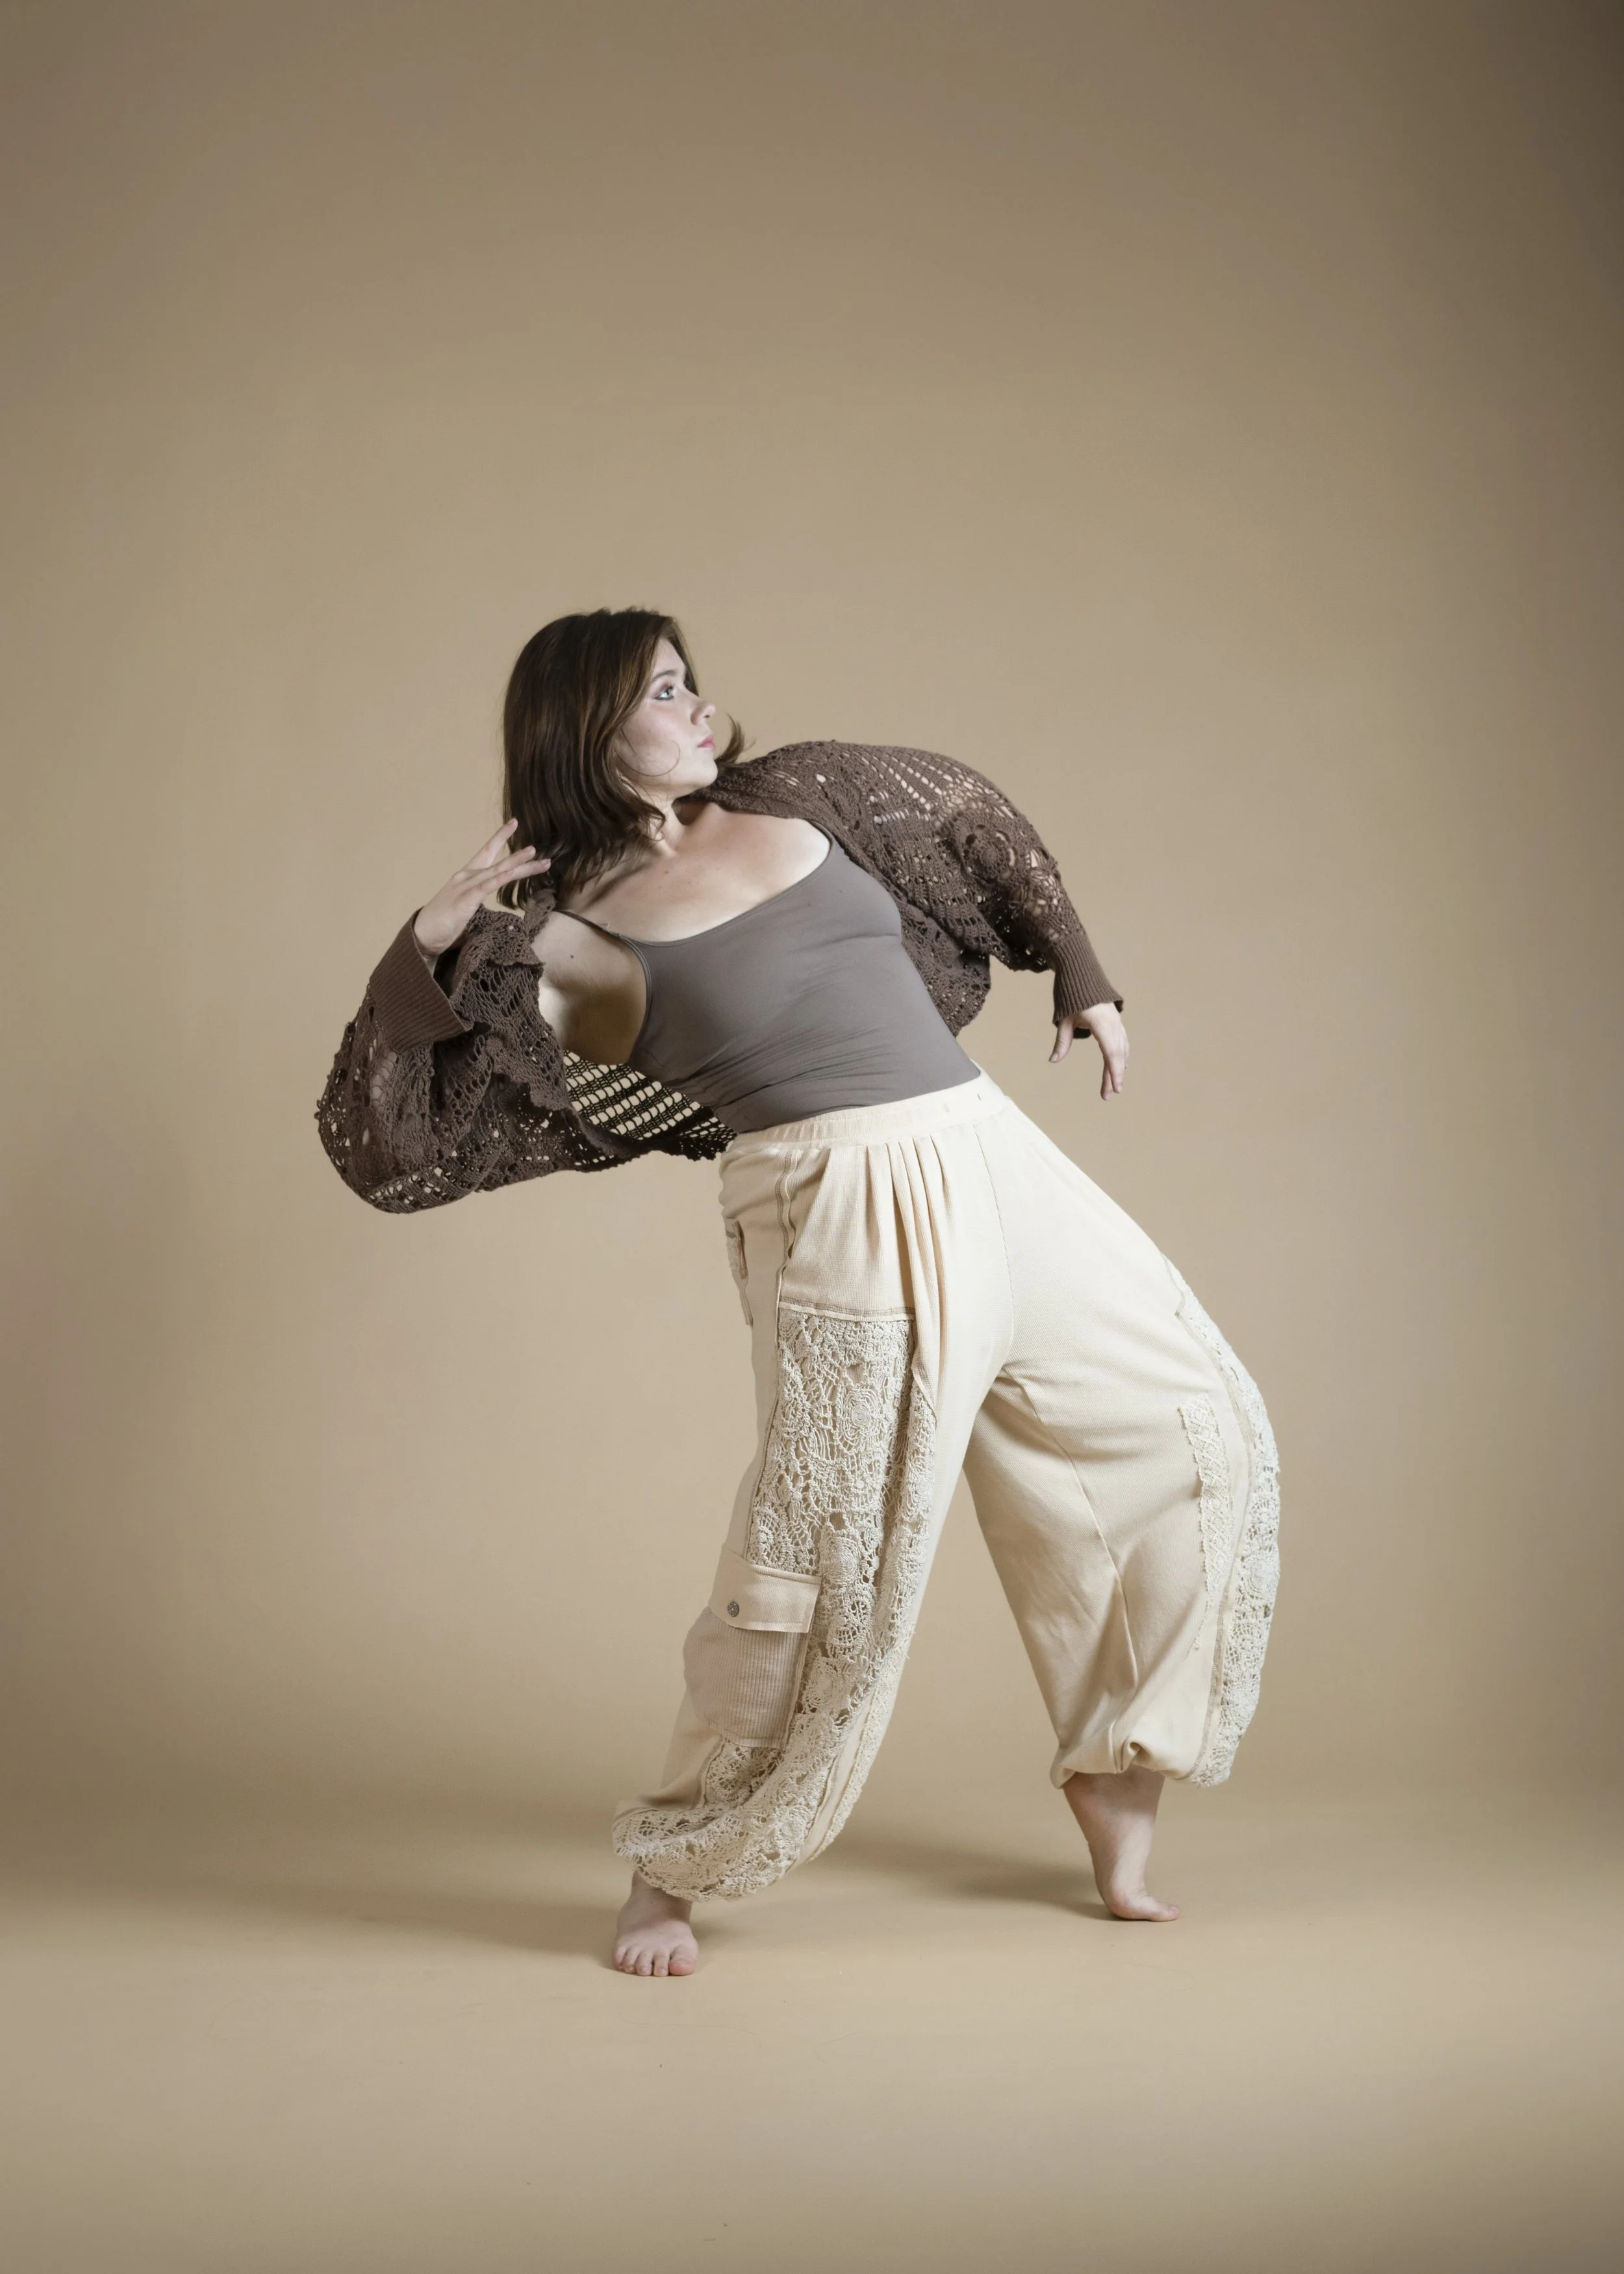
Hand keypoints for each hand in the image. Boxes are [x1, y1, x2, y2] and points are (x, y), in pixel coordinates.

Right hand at [412, 821, 551, 957]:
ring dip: (517, 864)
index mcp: (467, 877)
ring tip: (535, 856)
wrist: (422, 934)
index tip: (513, 824)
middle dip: (518, 855)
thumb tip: (490, 903)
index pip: (486, 853)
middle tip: (537, 848)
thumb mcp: (464, 906)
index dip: (500, 838)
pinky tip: (511, 873)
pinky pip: (485, 887)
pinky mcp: (465, 901)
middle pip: (497, 862)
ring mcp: (465, 887)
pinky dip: (499, 879)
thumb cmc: (443, 923)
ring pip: (496, 872)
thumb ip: (477, 898)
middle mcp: (466, 877)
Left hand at [1050, 1003, 1127, 1098]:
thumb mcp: (1064, 1019)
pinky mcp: (1115, 1019)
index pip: (1111, 1054)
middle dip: (1114, 1076)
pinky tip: (1120, 1064)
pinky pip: (1122, 1041)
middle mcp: (1114, 1024)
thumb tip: (1053, 1060)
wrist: (1081, 971)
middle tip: (1108, 1095)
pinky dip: (1121, 1054)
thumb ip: (1062, 1041)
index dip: (1114, 1073)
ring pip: (1121, 1049)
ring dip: (1118, 1067)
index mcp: (1102, 1024)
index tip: (1114, 1090)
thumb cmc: (1071, 994)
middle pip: (1117, 1055)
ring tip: (1113, 1085)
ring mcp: (1117, 1021)